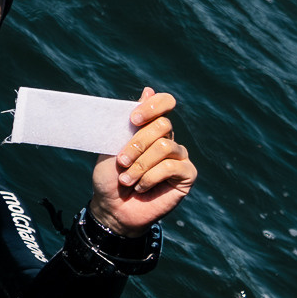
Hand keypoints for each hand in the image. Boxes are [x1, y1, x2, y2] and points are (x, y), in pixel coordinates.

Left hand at [89, 87, 195, 235]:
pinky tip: (141, 187)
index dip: (153, 106)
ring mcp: (179, 157)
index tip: (134, 119)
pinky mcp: (187, 175)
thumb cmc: (109, 177)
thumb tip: (148, 89)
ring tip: (127, 179)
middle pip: (162, 125)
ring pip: (165, 146)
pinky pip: (172, 167)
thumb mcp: (111, 147)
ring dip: (140, 165)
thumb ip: (127, 122)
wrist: (111, 208)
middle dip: (137, 144)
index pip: (164, 103)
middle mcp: (168, 139)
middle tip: (122, 161)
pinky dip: (151, 177)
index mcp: (149, 128)